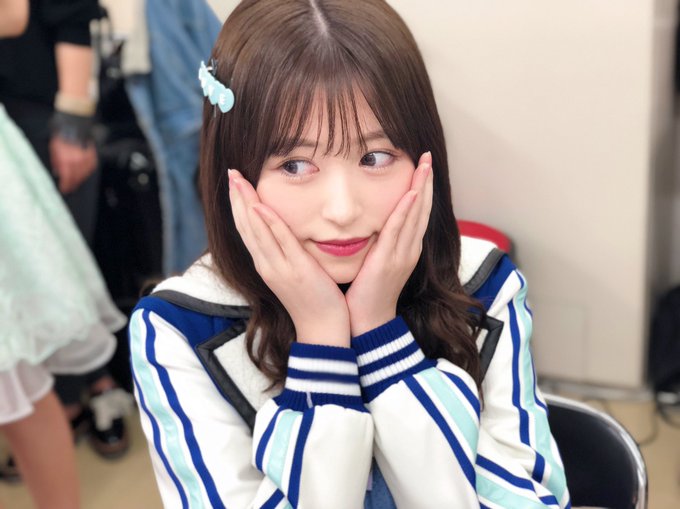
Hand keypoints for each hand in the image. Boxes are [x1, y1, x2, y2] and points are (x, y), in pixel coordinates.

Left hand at [49, 135, 96, 193]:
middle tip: (70, 187)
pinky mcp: (92, 156)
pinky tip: (83, 173)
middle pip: (76, 178)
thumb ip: (57, 162)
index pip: (67, 179)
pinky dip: (87, 172)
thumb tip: (58, 171)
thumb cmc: (63, 137)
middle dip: (72, 184)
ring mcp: (86, 159)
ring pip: (84, 174)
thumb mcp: (54, 150)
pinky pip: (91, 168)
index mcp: (66, 161)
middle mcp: (77, 162)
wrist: (74, 126)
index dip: (66, 186)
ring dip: (80, 179)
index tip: (64, 189)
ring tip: (76, 181)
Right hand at [228, 170, 350, 346]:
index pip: (247, 229)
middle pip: (245, 226)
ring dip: (246, 204)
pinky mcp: (296, 270)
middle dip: (237, 198)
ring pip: (256, 231)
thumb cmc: (312, 299)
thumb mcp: (294, 272)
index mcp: (266, 263)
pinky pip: (280, 243)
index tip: (235, 182)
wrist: (323, 329)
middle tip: (231, 172)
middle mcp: (266, 264)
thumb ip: (287, 252)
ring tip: (238, 180)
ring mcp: (278, 268)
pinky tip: (260, 207)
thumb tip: (285, 234)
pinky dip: (268, 224)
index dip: (239, 205)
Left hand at [345, 152, 433, 336]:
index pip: (417, 213)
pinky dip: (407, 211)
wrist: (367, 323)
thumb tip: (372, 225)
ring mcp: (402, 255)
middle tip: (428, 157)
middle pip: (422, 209)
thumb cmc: (367, 294)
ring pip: (415, 215)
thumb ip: (379, 243)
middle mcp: (409, 250)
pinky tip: (411, 193)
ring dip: (421, 188)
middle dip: (426, 181)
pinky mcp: (389, 261)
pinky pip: (399, 231)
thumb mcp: (376, 263)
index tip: (422, 166)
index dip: (422, 188)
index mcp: (406, 249)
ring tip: (424, 165)